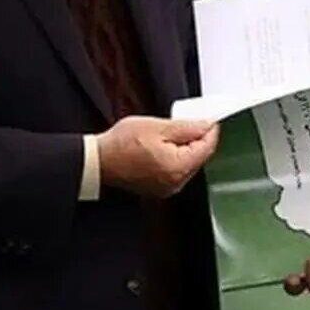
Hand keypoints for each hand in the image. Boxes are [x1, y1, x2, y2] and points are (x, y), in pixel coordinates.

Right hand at [97, 116, 219, 198]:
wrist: (98, 162)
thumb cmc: (120, 145)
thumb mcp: (157, 127)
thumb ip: (187, 127)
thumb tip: (206, 125)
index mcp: (178, 168)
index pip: (207, 148)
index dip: (210, 131)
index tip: (210, 120)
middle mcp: (177, 182)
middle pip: (199, 157)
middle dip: (198, 139)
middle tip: (192, 122)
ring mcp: (169, 188)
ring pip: (189, 164)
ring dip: (187, 149)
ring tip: (173, 134)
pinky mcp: (161, 188)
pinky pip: (177, 171)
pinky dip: (176, 158)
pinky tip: (166, 147)